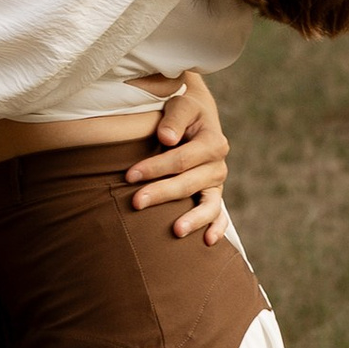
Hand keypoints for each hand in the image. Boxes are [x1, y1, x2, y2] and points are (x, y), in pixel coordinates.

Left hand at [127, 68, 231, 242]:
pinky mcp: (214, 195)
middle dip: (161, 194)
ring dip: (193, 219)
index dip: (154, 168)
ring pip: (208, 205)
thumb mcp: (181, 105)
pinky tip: (207, 242)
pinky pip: (219, 215)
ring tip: (175, 232)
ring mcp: (217, 183)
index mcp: (212, 141)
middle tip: (136, 203)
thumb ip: (174, 119)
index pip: (180, 159)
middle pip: (188, 183)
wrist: (198, 116)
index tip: (129, 175)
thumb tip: (166, 138)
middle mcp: (218, 164)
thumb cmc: (183, 111)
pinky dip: (217, 228)